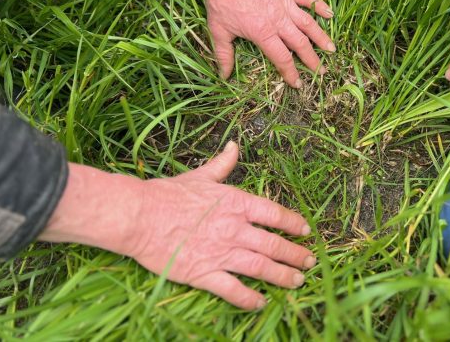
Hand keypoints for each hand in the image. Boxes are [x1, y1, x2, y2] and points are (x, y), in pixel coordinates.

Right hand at [40, 142, 315, 309]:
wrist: (139, 216)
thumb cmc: (168, 194)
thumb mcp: (200, 176)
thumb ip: (222, 165)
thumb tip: (234, 146)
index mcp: (236, 203)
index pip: (274, 214)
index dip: (293, 223)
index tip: (306, 231)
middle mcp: (234, 229)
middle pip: (274, 244)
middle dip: (295, 254)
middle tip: (310, 262)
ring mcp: (221, 252)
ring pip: (261, 268)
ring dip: (283, 276)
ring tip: (297, 281)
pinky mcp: (204, 274)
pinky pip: (233, 290)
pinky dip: (250, 298)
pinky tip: (262, 303)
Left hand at [184, 0, 335, 87]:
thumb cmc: (221, 2)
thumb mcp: (219, 31)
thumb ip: (224, 55)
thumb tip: (223, 75)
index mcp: (264, 33)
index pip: (282, 58)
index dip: (291, 73)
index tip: (298, 83)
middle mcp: (279, 21)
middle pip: (300, 44)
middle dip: (312, 60)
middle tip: (322, 72)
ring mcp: (285, 4)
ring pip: (308, 24)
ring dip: (321, 37)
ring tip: (332, 49)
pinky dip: (319, 5)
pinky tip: (330, 14)